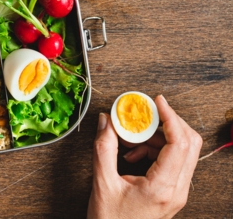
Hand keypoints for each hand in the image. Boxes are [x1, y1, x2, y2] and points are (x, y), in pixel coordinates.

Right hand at [88, 95, 202, 218]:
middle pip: (189, 144)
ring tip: (132, 137)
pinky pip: (172, 160)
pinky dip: (155, 148)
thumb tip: (106, 120)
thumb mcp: (102, 182)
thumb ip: (104, 147)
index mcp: (163, 187)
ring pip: (182, 151)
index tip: (157, 101)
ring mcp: (176, 192)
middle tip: (145, 113)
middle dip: (168, 122)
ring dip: (159, 136)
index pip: (179, 143)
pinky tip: (133, 151)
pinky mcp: (171, 192)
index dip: (170, 117)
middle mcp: (176, 190)